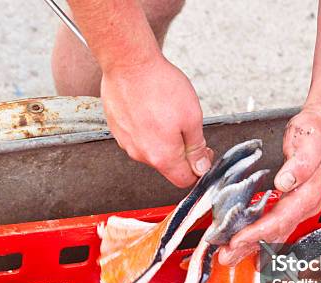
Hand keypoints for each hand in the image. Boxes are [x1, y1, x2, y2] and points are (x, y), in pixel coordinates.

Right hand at [101, 55, 212, 186]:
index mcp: (162, 157)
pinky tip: (151, 107)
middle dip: (181, 151)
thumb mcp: (192, 117)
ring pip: (152, 149)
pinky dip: (147, 127)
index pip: (183, 180)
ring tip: (166, 111)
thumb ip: (196, 148)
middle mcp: (141, 154)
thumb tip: (200, 168)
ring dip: (163, 138)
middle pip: (167, 165)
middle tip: (187, 126)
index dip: (198, 169)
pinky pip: (137, 136)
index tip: (202, 151)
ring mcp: (126, 142)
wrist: (128, 63)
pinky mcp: (117, 128)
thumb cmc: (159, 86)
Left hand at [218, 108, 320, 264]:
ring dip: (251, 247)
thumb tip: (285, 182)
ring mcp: (298, 207)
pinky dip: (257, 238)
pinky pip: (273, 227)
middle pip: (275, 233)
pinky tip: (245, 245)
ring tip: (230, 256)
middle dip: (249, 246)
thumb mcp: (309, 142)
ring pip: (274, 234)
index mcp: (308, 194)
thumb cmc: (317, 134)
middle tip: (226, 256)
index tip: (237, 240)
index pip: (280, 220)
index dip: (257, 232)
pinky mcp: (291, 205)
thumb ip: (300, 164)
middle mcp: (304, 205)